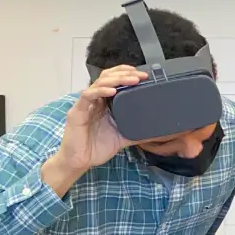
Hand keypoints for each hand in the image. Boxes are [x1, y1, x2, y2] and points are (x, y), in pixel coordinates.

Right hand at [42, 65, 143, 194]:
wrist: (80, 161)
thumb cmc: (96, 148)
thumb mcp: (122, 138)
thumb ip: (137, 132)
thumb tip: (156, 132)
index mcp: (104, 103)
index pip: (113, 80)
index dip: (126, 74)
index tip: (143, 75)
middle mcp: (95, 100)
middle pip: (107, 77)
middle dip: (124, 73)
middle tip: (141, 76)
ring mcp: (85, 105)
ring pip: (99, 83)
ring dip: (117, 79)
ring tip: (132, 80)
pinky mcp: (77, 112)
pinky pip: (87, 96)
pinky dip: (100, 91)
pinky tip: (113, 91)